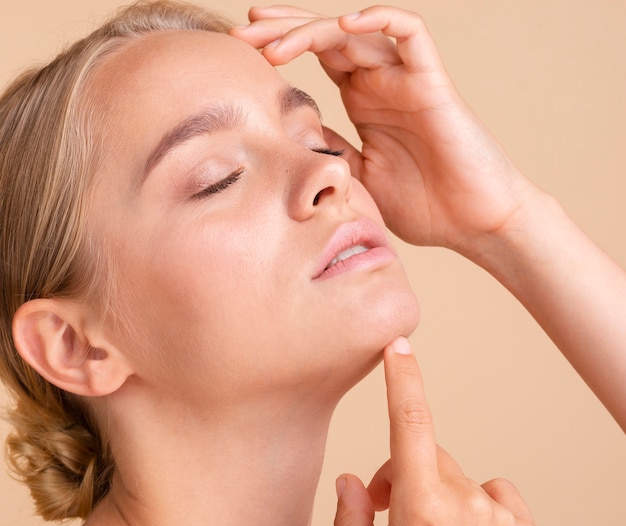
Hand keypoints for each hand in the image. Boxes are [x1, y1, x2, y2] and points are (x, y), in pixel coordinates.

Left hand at [231, 6, 539, 256]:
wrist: (473, 224)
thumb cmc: (424, 205)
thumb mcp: (359, 179)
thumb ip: (331, 152)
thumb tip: (289, 137)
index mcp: (363, 104)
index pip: (316, 60)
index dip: (280, 50)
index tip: (239, 56)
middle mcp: (381, 85)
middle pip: (327, 38)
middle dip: (283, 31)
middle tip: (241, 33)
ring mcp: (406, 81)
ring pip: (357, 33)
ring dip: (313, 29)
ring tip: (271, 40)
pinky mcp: (434, 85)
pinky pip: (411, 36)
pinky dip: (382, 22)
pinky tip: (347, 25)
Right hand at [333, 336, 542, 525]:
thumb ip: (351, 522)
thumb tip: (351, 479)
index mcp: (420, 512)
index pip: (409, 425)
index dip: (402, 380)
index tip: (399, 345)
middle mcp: (468, 504)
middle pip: (425, 458)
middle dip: (402, 476)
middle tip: (388, 515)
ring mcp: (504, 517)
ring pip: (457, 479)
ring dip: (438, 496)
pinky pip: (493, 495)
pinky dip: (476, 507)